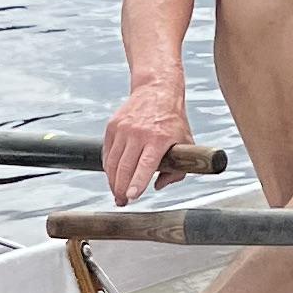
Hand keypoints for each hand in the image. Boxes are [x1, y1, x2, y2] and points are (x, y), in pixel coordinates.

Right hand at [104, 81, 196, 201]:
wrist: (156, 90)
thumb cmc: (172, 119)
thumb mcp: (185, 142)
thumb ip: (178, 169)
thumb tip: (159, 186)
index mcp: (159, 138)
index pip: (145, 165)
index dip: (137, 183)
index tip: (131, 196)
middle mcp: (139, 133)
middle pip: (125, 168)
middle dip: (121, 189)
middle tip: (122, 202)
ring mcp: (123, 129)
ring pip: (112, 163)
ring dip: (113, 182)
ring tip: (117, 193)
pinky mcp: (112, 126)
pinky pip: (107, 153)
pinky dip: (109, 168)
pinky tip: (113, 176)